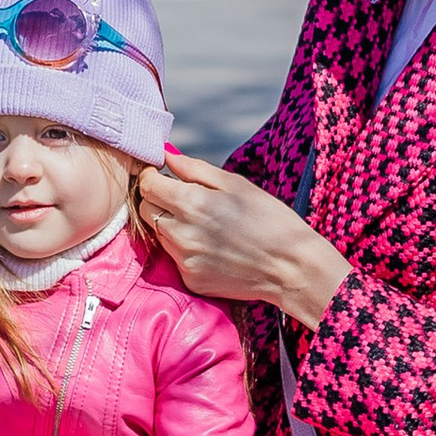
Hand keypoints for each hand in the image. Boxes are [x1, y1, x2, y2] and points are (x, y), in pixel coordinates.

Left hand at [139, 150, 347, 328]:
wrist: (290, 268)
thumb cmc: (269, 219)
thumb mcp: (236, 184)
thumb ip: (194, 168)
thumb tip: (166, 156)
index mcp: (192, 203)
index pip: (147, 185)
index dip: (152, 176)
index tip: (162, 175)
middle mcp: (181, 233)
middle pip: (145, 209)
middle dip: (157, 199)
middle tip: (184, 197)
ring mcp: (184, 260)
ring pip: (158, 234)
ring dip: (170, 223)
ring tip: (203, 222)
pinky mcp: (190, 279)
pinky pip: (174, 257)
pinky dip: (184, 248)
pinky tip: (211, 245)